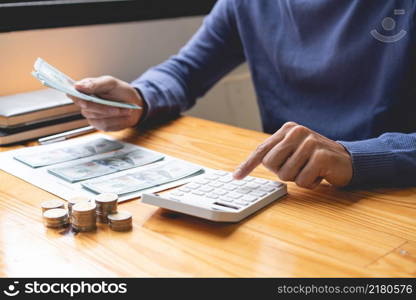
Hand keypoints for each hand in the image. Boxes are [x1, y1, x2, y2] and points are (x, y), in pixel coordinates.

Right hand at [67, 76, 143, 130]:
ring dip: (114, 114)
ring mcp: (91, 115)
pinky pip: (104, 125)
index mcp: (85, 89)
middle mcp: (85, 102)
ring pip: (97, 117)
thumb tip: (78, 86)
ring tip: (126, 109)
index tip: (82, 96)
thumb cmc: (121, 91)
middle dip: (104, 107)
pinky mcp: (98, 124)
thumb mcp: (111, 83)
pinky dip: (116, 120)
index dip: (75, 95)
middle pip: (86, 107)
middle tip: (118, 106)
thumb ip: (95, 84)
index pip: (72, 93)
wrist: (134, 104)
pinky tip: (123, 115)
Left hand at [233, 122, 352, 188]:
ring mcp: (310, 142)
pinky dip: (310, 183)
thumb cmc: (314, 158)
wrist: (347, 160)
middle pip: (270, 164)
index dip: (248, 165)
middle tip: (298, 167)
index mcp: (287, 129)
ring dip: (297, 178)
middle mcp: (297, 132)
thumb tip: (244, 169)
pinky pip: (302, 181)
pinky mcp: (321, 156)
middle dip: (282, 172)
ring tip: (310, 169)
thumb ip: (274, 154)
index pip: (262, 150)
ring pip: (285, 174)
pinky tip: (319, 175)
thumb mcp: (293, 150)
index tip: (237, 177)